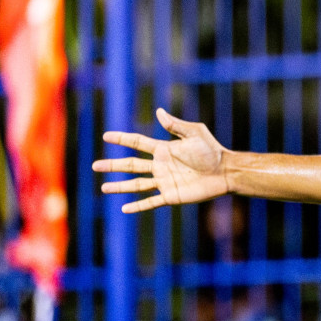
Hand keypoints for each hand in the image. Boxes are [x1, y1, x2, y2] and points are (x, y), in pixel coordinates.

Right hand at [93, 108, 230, 213]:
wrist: (226, 171)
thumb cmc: (213, 151)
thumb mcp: (195, 133)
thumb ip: (176, 125)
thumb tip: (159, 111)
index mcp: (164, 150)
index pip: (138, 143)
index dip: (122, 139)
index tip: (106, 136)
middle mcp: (161, 166)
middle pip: (131, 165)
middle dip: (113, 165)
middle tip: (95, 165)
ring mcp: (165, 182)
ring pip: (136, 184)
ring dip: (120, 187)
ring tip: (104, 188)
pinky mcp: (172, 196)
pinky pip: (151, 202)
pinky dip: (138, 206)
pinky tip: (124, 209)